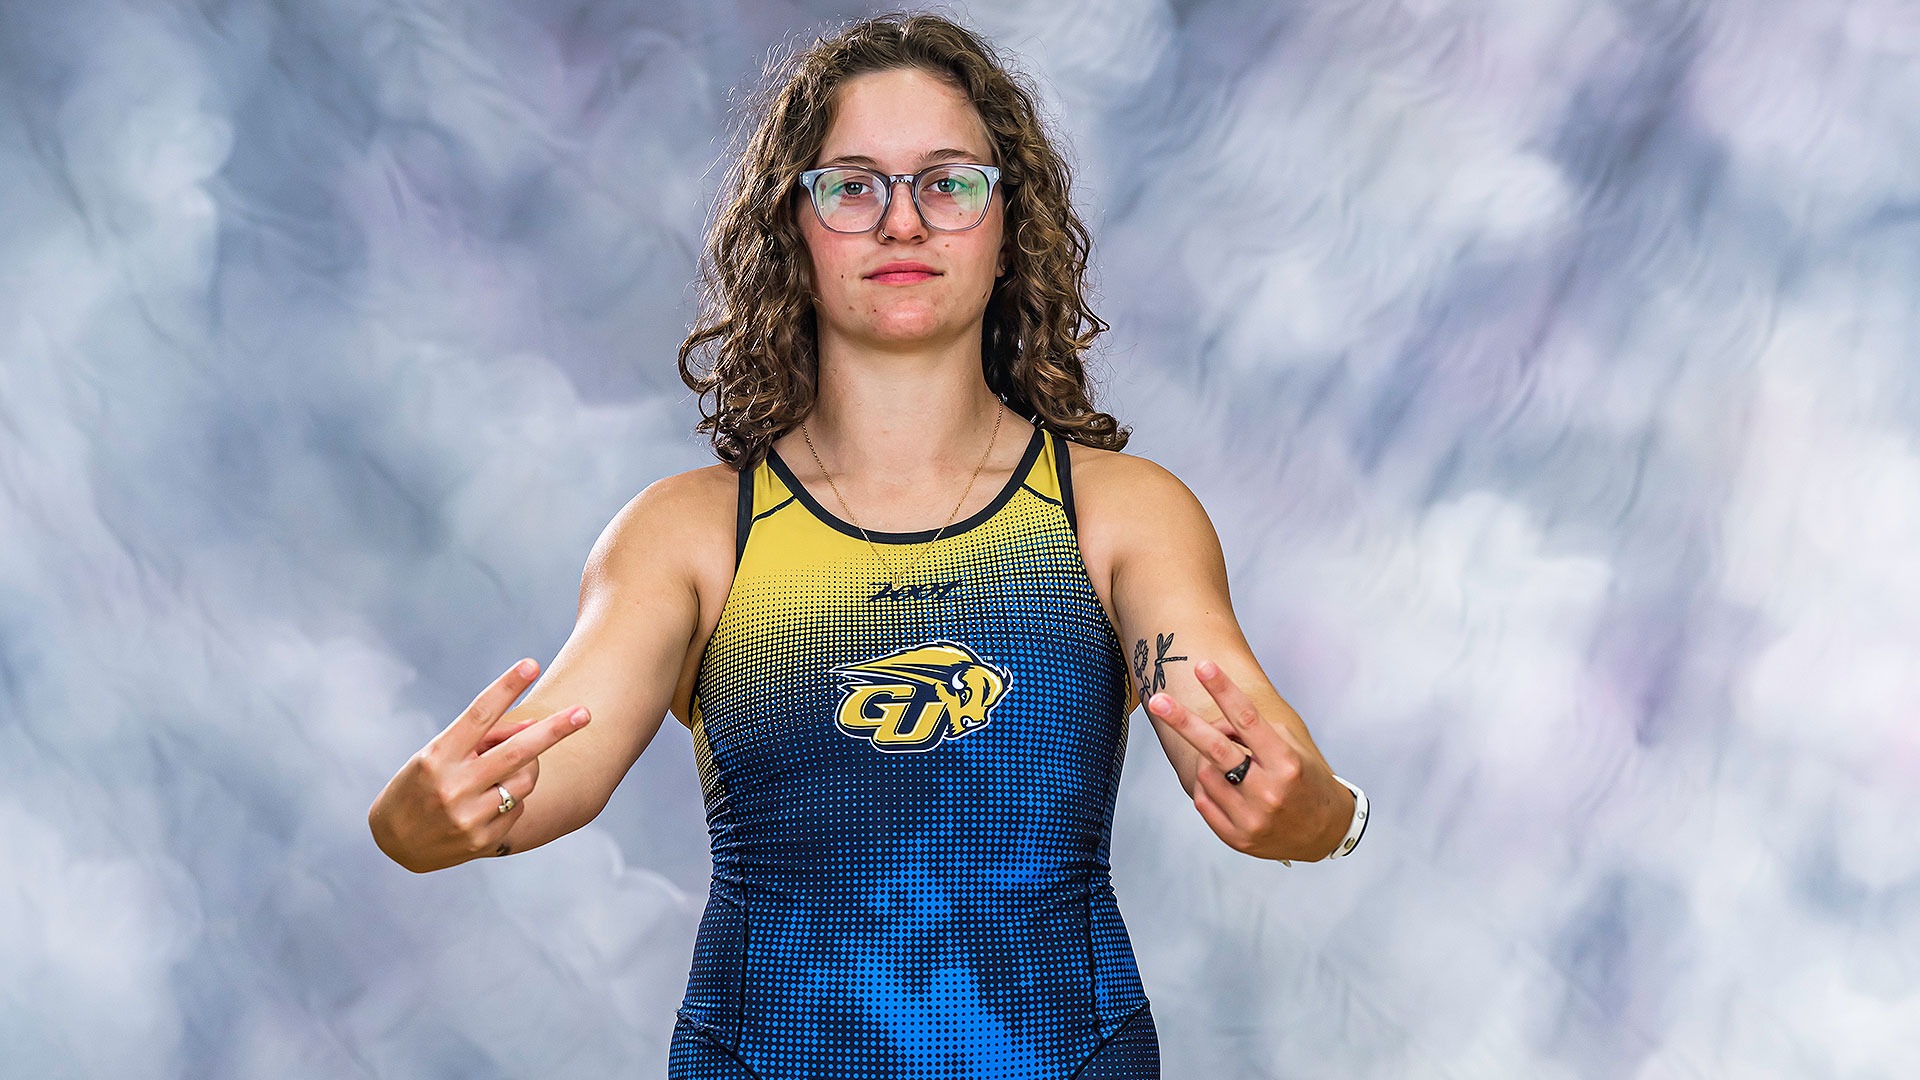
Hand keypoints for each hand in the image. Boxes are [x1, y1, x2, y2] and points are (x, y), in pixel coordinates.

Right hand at [368, 658, 589, 872]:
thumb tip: (534, 727)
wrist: (394, 842)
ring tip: (495, 775)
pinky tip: (483, 805)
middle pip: (518, 752)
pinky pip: (517, 807)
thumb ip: (482, 740)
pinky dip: (509, 800)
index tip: (530, 664)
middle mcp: (453, 785)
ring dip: (522, 769)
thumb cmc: (420, 784)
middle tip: (585, 713)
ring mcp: (469, 816)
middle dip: (556, 731)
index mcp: (438, 756)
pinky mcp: (482, 840)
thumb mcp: (439, 754)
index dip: (506, 687)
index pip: (478, 714)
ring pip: (525, 779)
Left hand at [1145, 658, 1343, 861]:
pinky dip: (1209, 786)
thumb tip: (1213, 724)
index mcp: (1286, 762)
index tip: (1202, 666)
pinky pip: (1203, 799)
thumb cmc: (1306, 780)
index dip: (1223, 690)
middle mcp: (1268, 791)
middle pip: (1215, 749)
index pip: (1248, 719)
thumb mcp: (1292, 748)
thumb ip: (1255, 733)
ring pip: (1205, 772)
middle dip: (1182, 721)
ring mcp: (1251, 818)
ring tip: (1231, 764)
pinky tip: (1228, 786)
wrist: (1325, 832)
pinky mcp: (1237, 838)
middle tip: (1157, 700)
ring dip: (1209, 760)